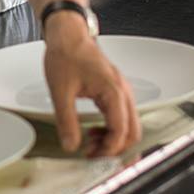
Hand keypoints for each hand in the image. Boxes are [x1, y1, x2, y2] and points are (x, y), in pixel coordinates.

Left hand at [43, 13, 141, 156]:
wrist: (68, 35)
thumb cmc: (66, 54)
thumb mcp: (60, 91)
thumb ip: (66, 120)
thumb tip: (70, 144)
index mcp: (113, 91)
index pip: (121, 131)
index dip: (107, 149)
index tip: (90, 155)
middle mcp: (122, 91)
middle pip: (132, 132)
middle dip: (115, 149)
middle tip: (94, 157)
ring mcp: (121, 91)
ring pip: (129, 125)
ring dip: (113, 140)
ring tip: (91, 145)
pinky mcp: (115, 91)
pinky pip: (122, 116)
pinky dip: (112, 129)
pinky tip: (94, 131)